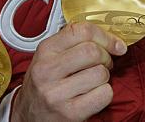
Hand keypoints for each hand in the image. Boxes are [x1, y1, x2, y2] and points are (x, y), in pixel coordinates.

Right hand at [11, 22, 126, 121]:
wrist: (28, 116)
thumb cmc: (44, 84)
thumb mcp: (49, 56)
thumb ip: (72, 41)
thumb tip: (110, 37)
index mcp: (45, 50)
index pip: (81, 31)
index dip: (105, 36)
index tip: (116, 44)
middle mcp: (47, 70)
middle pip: (92, 51)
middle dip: (106, 57)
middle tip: (104, 64)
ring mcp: (57, 93)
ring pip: (100, 73)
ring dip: (104, 77)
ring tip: (94, 81)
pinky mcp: (69, 113)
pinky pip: (103, 95)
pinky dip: (105, 93)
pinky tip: (93, 95)